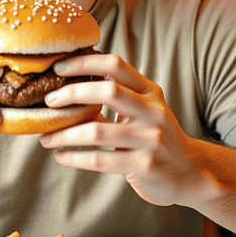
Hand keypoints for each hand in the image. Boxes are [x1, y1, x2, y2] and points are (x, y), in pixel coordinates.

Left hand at [38, 54, 199, 205]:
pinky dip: (75, 157)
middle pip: (107, 92)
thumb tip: (71, 83)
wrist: (190, 174)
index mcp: (150, 92)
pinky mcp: (143, 166)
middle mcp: (152, 112)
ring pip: (96, 131)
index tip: (58, 68)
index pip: (116, 65)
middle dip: (72, 94)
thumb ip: (117, 96)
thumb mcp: (144, 110)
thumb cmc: (156, 137)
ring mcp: (149, 139)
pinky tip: (61, 156)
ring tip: (45, 138)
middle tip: (48, 100)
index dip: (85, 62)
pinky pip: (99, 159)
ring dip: (64, 134)